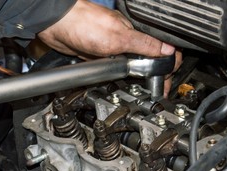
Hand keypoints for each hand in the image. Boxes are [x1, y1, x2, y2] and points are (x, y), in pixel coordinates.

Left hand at [38, 0, 180, 95]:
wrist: (58, 27)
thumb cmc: (85, 24)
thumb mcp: (119, 37)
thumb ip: (144, 45)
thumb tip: (167, 51)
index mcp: (135, 33)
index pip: (159, 48)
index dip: (167, 64)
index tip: (168, 79)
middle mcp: (127, 41)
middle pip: (147, 60)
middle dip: (155, 75)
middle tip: (158, 90)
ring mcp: (114, 49)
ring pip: (132, 67)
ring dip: (138, 78)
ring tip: (147, 90)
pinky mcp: (102, 57)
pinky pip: (116, 69)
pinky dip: (121, 76)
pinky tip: (125, 82)